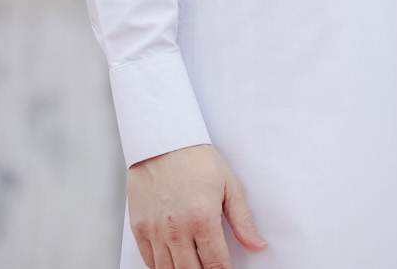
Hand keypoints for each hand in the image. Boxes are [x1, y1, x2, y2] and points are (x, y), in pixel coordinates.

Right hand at [127, 143, 266, 268]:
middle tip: (211, 265)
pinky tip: (174, 261)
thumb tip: (257, 244)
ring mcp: (155, 231)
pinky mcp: (139, 229)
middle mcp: (176, 229)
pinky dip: (162, 267)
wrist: (163, 140)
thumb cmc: (196, 159)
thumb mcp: (228, 185)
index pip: (216, 264)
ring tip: (194, 264)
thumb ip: (243, 220)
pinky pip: (149, 261)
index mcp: (202, 218)